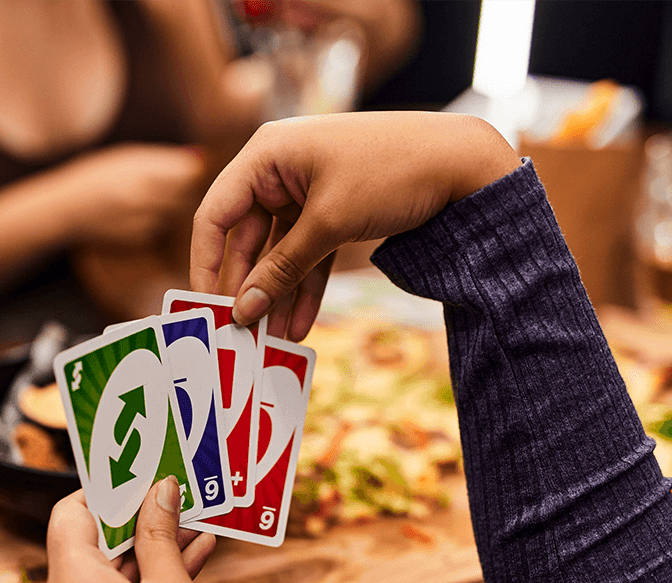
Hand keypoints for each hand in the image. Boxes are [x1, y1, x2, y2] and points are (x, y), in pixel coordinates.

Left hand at [33, 479, 231, 582]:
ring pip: (108, 572)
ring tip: (194, 521)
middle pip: (90, 542)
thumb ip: (159, 534)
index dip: (106, 489)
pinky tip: (192, 557)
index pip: (71, 514)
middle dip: (136, 517)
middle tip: (172, 492)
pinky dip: (145, 582)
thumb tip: (158, 490)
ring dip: (148, 549)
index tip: (139, 472)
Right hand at [62, 143, 206, 247]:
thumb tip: (200, 159)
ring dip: (172, 205)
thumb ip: (164, 160)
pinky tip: (139, 212)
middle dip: (185, 189)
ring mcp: (142, 220)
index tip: (186, 169)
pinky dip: (158, 219)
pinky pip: (162, 226)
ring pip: (176, 212)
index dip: (191, 171)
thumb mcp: (128, 156)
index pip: (188, 173)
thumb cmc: (99, 175)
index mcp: (142, 171)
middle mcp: (144, 197)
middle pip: (186, 194)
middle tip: (174, 182)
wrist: (67, 208)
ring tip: (149, 195)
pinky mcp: (140, 237)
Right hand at [190, 111, 520, 339]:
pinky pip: (308, 251)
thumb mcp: (330, 224)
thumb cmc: (392, 172)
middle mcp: (279, 167)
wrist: (465, 162)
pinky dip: (306, 284)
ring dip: (278, 294)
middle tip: (241, 333)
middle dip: (248, 287)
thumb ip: (282, 269)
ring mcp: (305, 188)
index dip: (206, 264)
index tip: (206, 308)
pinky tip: (300, 323)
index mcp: (266, 154)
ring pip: (279, 250)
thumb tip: (244, 311)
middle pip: (246, 237)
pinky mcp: (331, 207)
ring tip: (273, 339)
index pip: (216, 214)